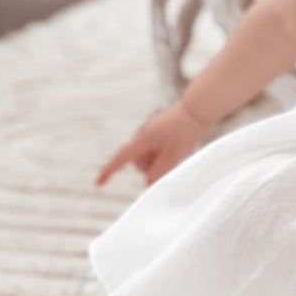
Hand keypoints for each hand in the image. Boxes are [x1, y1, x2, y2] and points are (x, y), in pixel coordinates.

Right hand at [94, 103, 209, 187]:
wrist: (198, 110)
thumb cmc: (185, 132)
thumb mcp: (173, 157)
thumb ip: (158, 173)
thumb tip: (146, 185)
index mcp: (143, 139)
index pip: (122, 158)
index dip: (110, 172)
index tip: (98, 184)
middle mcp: (142, 134)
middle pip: (138, 162)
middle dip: (151, 167)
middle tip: (172, 159)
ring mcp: (149, 131)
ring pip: (147, 156)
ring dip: (158, 160)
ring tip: (177, 150)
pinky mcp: (157, 131)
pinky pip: (155, 149)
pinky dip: (163, 153)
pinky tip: (176, 146)